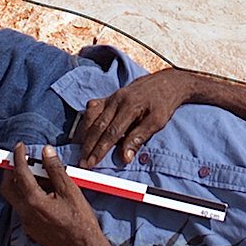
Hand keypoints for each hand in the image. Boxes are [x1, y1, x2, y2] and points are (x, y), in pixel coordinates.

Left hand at [0, 145, 109, 245]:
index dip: (18, 157)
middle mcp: (25, 213)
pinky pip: (23, 209)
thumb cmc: (80, 220)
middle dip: (10, 172)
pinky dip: (27, 197)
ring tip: (38, 176)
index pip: (20, 173)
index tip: (20, 147)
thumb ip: (55, 169)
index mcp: (34, 201)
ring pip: (15, 198)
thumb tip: (46, 152)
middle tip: (21, 161)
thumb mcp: (70, 190)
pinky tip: (44, 194)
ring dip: (20, 185)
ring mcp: (26, 223)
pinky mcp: (31, 230)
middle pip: (7, 187)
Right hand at [74, 69, 204, 164]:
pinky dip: (85, 121)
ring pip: (90, 117)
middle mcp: (116, 100)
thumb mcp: (157, 121)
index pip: (111, 133)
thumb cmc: (163, 103)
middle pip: (97, 126)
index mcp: (129, 106)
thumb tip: (124, 157)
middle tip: (82, 162)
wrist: (166, 82)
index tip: (92, 163)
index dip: (100, 150)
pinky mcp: (109, 97)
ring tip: (79, 151)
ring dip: (83, 135)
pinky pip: (92, 108)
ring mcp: (111, 97)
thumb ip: (139, 138)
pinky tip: (83, 132)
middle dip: (88, 146)